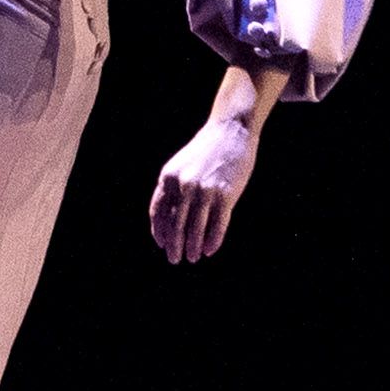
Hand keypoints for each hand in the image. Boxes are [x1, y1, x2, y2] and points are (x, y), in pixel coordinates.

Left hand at [146, 116, 254, 264]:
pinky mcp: (226, 196)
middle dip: (174, 246)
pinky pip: (217, 226)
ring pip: (195, 229)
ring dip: (193, 247)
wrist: (230, 130)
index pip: (159, 212)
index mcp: (168, 177)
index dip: (159, 231)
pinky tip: (211, 251)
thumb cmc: (206, 149)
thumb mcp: (181, 164)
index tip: (162, 244)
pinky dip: (213, 241)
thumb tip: (168, 216)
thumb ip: (173, 186)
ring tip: (193, 257)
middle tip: (175, 259)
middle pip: (175, 225)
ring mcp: (205, 191)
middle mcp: (184, 186)